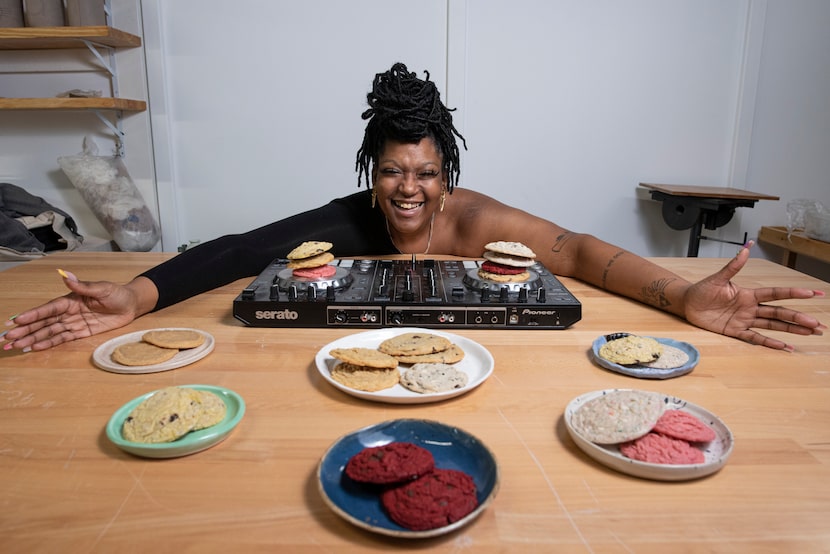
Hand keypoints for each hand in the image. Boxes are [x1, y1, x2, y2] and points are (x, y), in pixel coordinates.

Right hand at [2, 270, 143, 351]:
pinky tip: (34, 348)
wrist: (131, 305)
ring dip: (32, 339)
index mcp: (70, 300)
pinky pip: (62, 339)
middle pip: (43, 322)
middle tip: (7, 339)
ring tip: (15, 346)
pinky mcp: (81, 333)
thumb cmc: (116, 293)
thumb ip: (83, 286)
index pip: (48, 309)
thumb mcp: (102, 288)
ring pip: (49, 332)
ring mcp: (73, 323)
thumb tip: (66, 276)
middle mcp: (68, 312)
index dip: (33, 315)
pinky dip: (48, 343)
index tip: (17, 321)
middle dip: (25, 330)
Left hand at [683, 242, 825, 349]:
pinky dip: (769, 342)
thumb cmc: (702, 289)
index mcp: (748, 294)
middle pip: (779, 313)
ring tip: (810, 333)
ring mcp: (744, 320)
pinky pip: (754, 338)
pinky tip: (784, 346)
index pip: (775, 294)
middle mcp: (750, 308)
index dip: (794, 294)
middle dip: (798, 318)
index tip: (812, 293)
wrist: (688, 303)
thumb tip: (746, 248)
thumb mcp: (718, 278)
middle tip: (818, 324)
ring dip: (791, 330)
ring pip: (772, 326)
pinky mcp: (734, 331)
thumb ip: (733, 266)